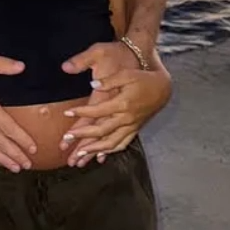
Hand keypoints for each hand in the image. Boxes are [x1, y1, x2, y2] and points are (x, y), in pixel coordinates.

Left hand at [58, 42, 170, 164]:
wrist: (163, 88)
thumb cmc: (144, 78)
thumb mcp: (126, 74)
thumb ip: (109, 80)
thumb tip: (93, 84)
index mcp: (123, 104)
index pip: (97, 111)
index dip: (81, 112)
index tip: (67, 113)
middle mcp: (127, 118)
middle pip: (101, 131)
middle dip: (82, 136)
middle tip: (66, 139)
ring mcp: (131, 126)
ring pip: (111, 143)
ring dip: (94, 150)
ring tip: (79, 155)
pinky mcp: (135, 129)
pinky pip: (122, 144)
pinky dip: (110, 151)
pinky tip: (100, 156)